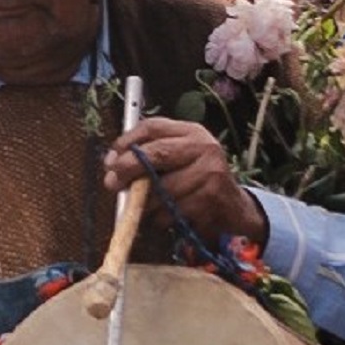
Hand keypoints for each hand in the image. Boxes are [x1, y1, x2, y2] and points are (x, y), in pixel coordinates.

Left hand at [104, 117, 266, 245]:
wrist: (234, 207)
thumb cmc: (194, 181)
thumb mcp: (174, 160)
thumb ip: (145, 157)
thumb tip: (111, 164)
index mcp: (191, 132)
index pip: (152, 127)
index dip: (126, 142)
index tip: (110, 160)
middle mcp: (204, 147)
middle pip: (156, 153)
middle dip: (128, 169)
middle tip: (112, 183)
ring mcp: (211, 172)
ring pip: (161, 188)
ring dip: (145, 202)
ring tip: (146, 205)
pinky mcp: (212, 198)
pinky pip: (171, 210)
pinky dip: (161, 217)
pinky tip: (167, 215)